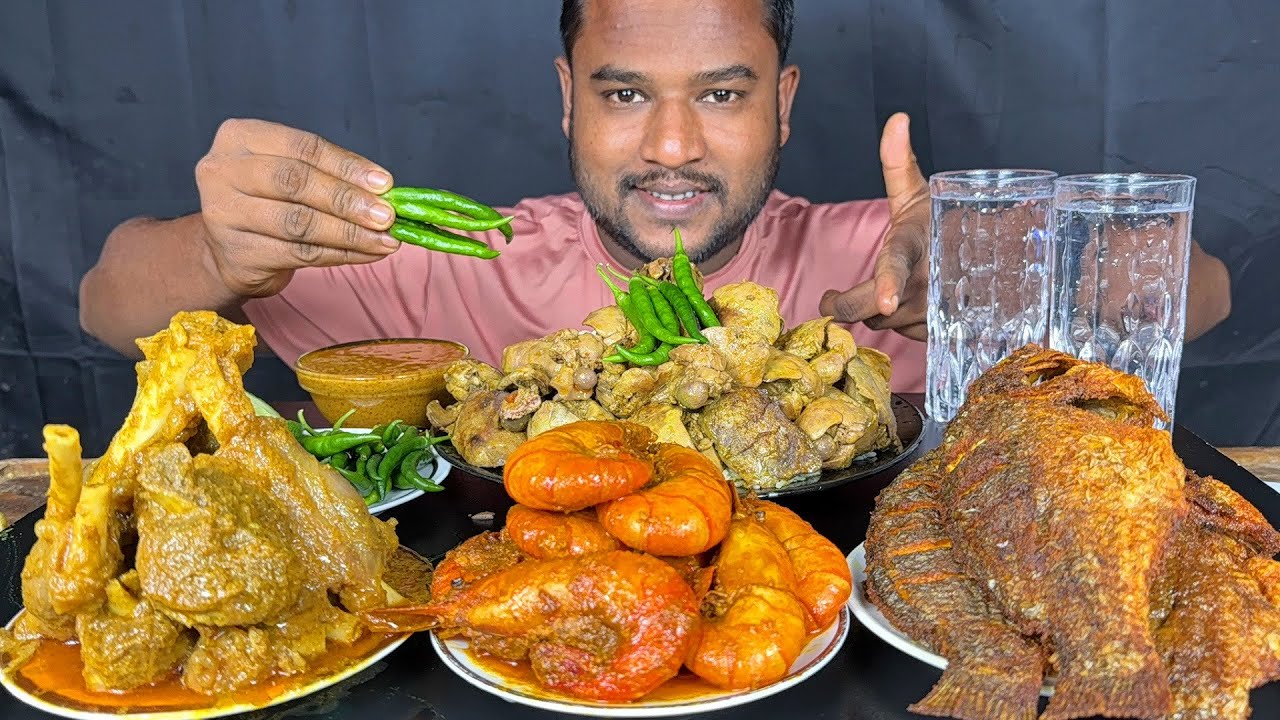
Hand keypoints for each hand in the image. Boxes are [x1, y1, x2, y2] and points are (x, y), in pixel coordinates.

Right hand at [194, 118, 398, 297]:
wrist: (230, 251)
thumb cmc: (268, 203)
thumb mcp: (290, 174)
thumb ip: (328, 174)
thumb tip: (382, 190)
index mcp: (240, 137)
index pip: (302, 148)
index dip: (347, 166)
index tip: (384, 183)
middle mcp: (223, 171)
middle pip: (296, 182)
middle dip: (348, 200)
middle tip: (386, 215)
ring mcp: (223, 214)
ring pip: (300, 223)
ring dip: (351, 233)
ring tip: (385, 240)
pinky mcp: (237, 254)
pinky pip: (299, 254)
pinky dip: (340, 255)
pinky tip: (367, 254)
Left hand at [820, 112, 928, 340]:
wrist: (987, 257)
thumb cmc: (936, 224)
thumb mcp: (914, 194)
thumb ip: (897, 162)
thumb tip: (897, 119)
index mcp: (914, 245)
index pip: (897, 265)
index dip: (889, 283)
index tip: (886, 299)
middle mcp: (927, 282)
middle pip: (871, 308)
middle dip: (851, 303)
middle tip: (833, 296)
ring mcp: (937, 311)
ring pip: (886, 322)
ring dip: (882, 310)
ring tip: (895, 286)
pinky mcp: (943, 332)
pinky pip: (906, 335)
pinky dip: (902, 322)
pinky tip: (911, 303)